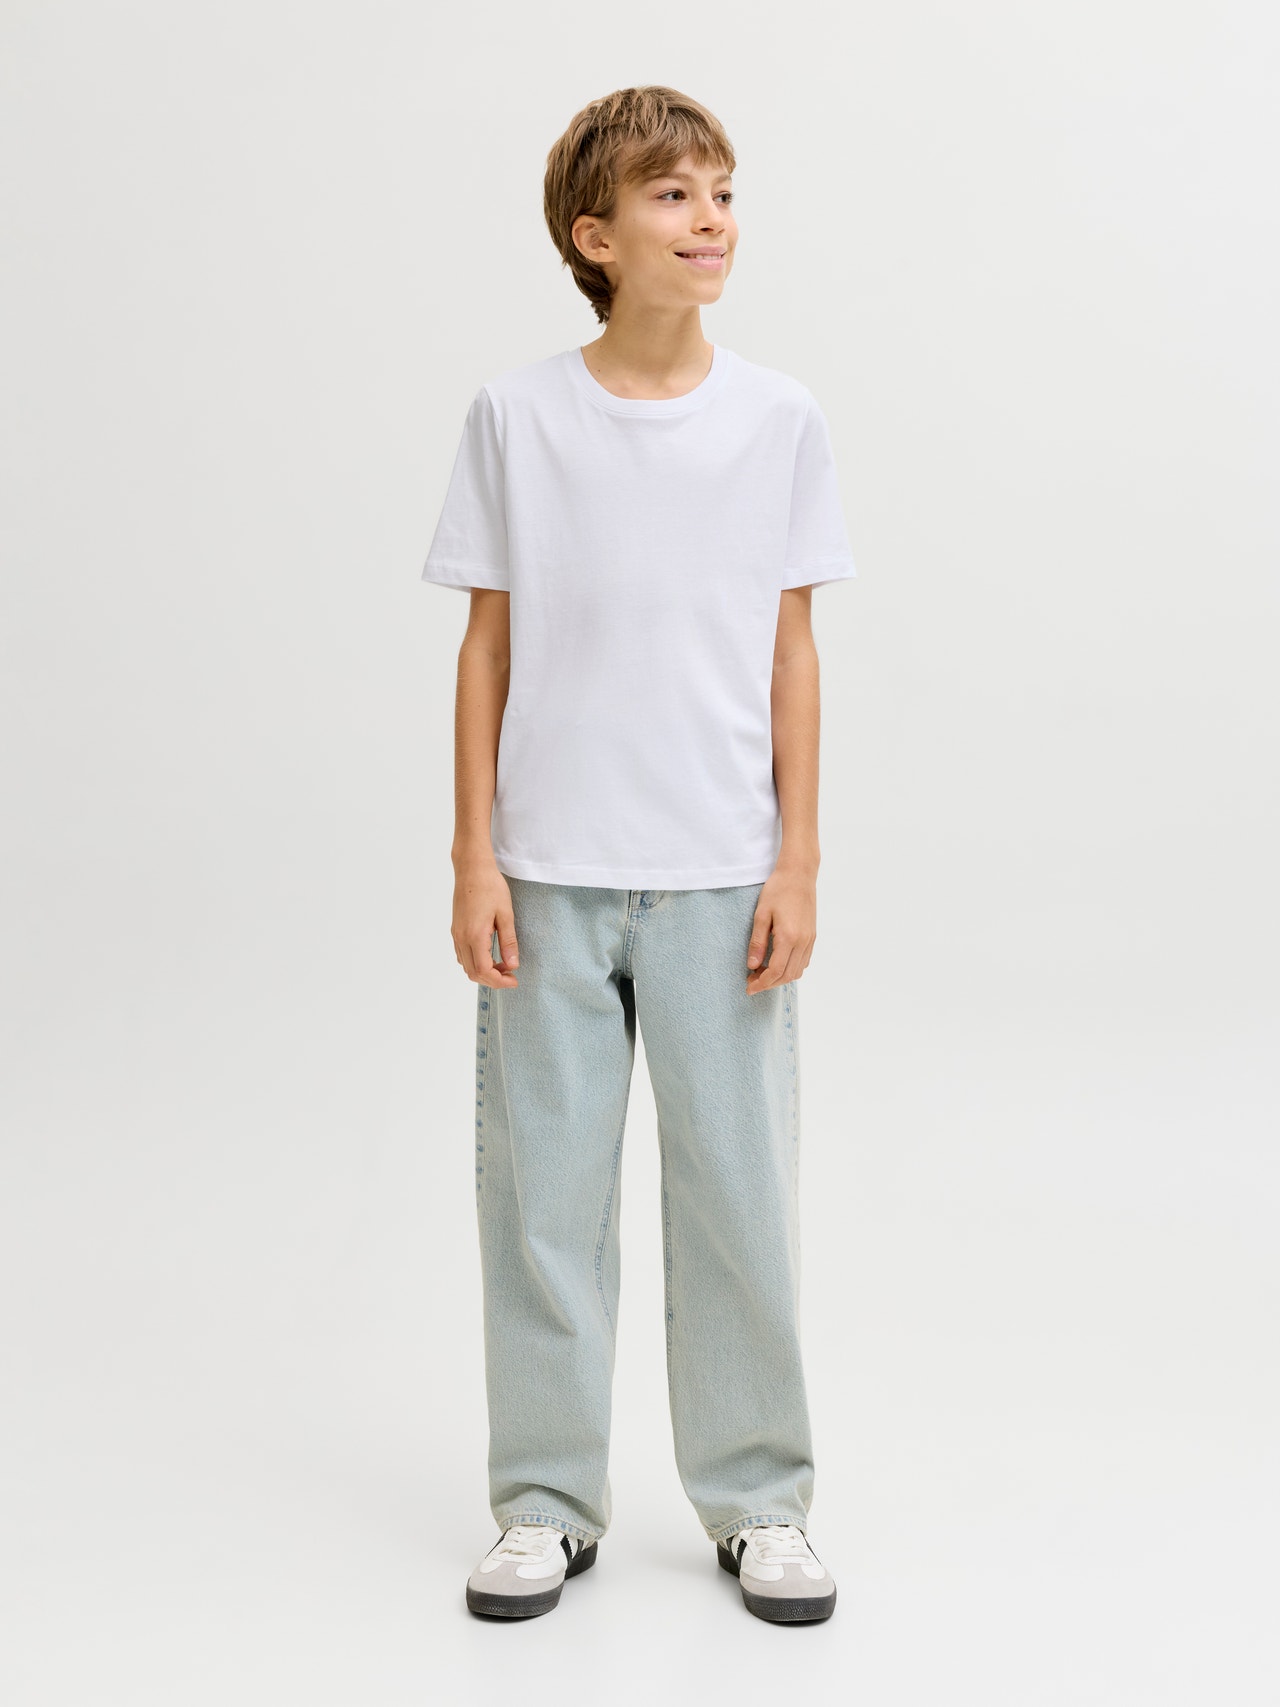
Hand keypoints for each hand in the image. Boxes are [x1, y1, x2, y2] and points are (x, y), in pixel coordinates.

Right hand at [452, 863, 519, 987]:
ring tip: (503, 964)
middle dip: (492, 979)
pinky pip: (462, 954)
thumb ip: (508, 942)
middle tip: (511, 974)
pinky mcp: (455, 929)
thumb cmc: (491, 887)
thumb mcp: (506, 914)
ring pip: (466, 965)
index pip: (483, 971)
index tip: (514, 979)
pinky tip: (490, 954)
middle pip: (473, 972)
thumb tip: (513, 965)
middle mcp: (461, 938)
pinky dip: (475, 962)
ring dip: (483, 971)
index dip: (499, 981)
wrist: (472, 868)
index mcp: (474, 935)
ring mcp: (456, 934)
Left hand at [746, 866, 815, 993]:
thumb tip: (752, 966)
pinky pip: (803, 961)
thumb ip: (757, 942)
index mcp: (789, 937)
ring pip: (797, 971)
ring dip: (780, 978)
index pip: (775, 971)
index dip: (761, 983)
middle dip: (769, 984)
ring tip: (762, 974)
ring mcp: (810, 940)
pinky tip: (777, 963)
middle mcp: (802, 942)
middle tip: (751, 982)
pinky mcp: (812, 936)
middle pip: (787, 975)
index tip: (748, 987)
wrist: (799, 874)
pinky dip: (790, 969)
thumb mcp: (761, 915)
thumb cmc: (777, 890)